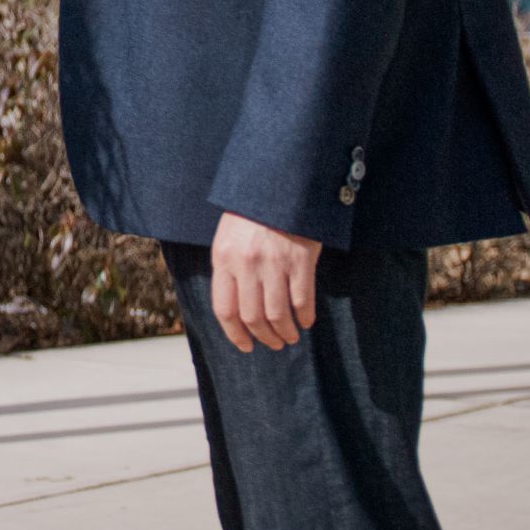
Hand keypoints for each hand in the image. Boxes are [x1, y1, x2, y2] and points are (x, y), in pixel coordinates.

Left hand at [209, 211, 320, 352]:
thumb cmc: (251, 212)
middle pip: (252, 316)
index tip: (246, 346)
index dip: (235, 334)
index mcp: (224, 258)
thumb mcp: (228, 237)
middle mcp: (247, 263)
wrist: (280, 182)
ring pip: (278, 314)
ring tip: (290, 337)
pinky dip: (304, 316)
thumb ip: (228, 269)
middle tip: (273, 343)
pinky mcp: (301, 259)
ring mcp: (274, 262)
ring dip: (284, 332)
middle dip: (264, 337)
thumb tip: (234, 310)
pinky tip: (306, 321)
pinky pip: (302, 299)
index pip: (225, 309)